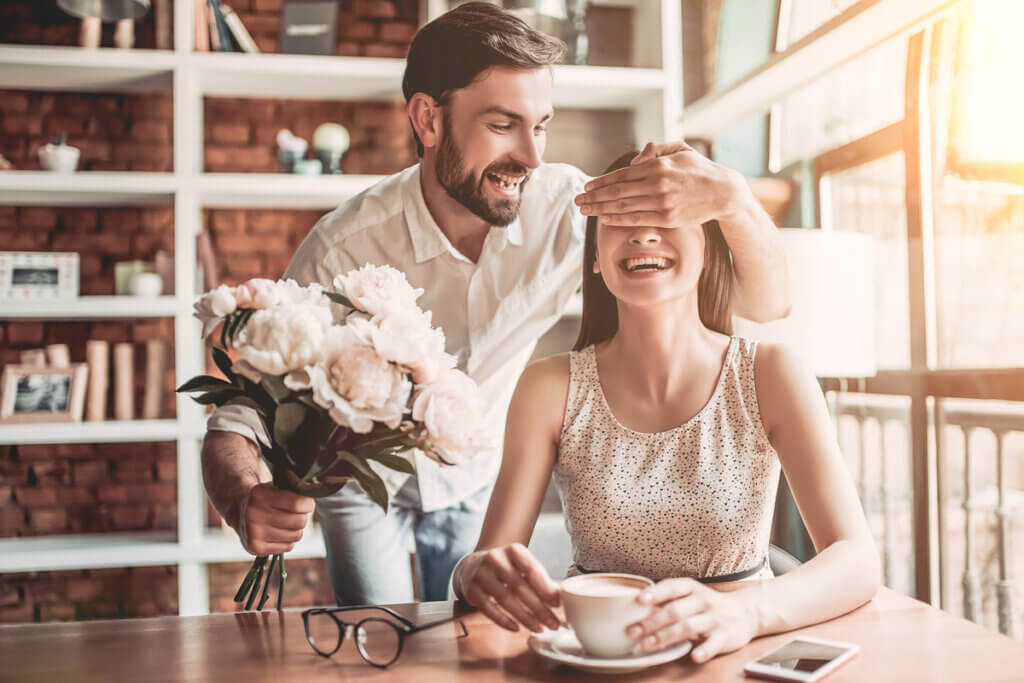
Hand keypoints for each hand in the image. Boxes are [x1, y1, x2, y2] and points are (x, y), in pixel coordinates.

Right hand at [236, 483, 314, 555]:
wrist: (240, 512)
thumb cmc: (266, 498)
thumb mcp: (275, 487)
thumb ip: (293, 491)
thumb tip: (314, 496)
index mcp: (260, 495)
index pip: (297, 504)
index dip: (308, 504)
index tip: (307, 504)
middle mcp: (254, 514)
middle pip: (299, 522)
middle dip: (302, 517)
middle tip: (295, 514)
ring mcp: (254, 533)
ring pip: (296, 536)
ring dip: (295, 530)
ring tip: (285, 523)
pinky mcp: (256, 548)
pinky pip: (288, 547)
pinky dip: (287, 541)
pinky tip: (278, 533)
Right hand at [454, 543, 562, 632]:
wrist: (472, 565)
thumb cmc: (504, 568)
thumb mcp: (521, 566)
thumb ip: (539, 579)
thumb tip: (559, 595)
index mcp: (513, 550)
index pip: (532, 570)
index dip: (546, 589)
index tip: (558, 605)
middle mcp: (495, 558)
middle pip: (520, 587)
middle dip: (539, 608)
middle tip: (553, 623)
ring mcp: (481, 574)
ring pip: (505, 599)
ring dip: (525, 617)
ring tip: (539, 628)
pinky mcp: (470, 589)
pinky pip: (488, 608)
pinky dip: (504, 620)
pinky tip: (517, 628)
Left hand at [574, 141, 752, 227]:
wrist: (723, 192)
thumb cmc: (699, 170)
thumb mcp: (680, 150)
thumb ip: (655, 149)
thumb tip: (634, 161)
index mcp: (658, 165)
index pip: (622, 175)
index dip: (602, 181)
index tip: (587, 186)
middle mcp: (658, 183)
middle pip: (618, 192)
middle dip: (594, 197)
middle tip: (578, 200)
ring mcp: (662, 202)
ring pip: (623, 207)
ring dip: (600, 209)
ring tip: (585, 210)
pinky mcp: (667, 218)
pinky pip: (637, 219)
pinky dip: (618, 220)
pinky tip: (604, 220)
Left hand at [627, 578, 758, 662]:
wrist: (745, 612)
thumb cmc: (707, 604)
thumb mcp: (690, 595)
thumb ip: (667, 600)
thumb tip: (632, 609)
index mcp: (691, 588)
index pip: (671, 587)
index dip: (655, 593)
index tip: (639, 600)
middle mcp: (702, 601)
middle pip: (674, 611)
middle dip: (651, 622)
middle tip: (632, 632)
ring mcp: (714, 619)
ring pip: (688, 627)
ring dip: (666, 636)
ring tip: (648, 645)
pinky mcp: (724, 636)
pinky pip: (713, 644)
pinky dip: (703, 650)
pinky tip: (693, 656)